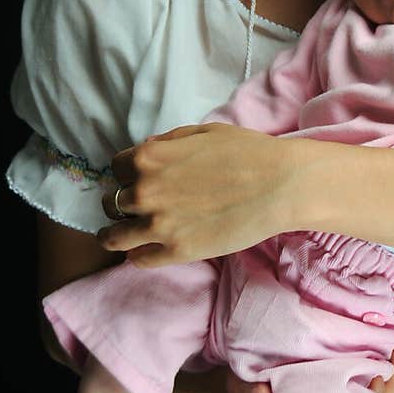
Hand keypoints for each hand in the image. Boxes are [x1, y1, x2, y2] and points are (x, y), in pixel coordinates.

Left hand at [98, 123, 294, 265]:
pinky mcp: (178, 252)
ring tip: (119, 236)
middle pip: (113, 202)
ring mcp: (160, 225)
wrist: (281, 185)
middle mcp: (146, 192)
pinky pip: (139, 260)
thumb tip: (146, 150)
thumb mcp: (203, 132)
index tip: (137, 179)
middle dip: (122, 202)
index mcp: (150, 158)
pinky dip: (138, 256)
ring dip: (114, 234)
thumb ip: (168, 142)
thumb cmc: (247, 152)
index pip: (116, 167)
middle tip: (137, 206)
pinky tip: (145, 251)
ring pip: (114, 236)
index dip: (127, 172)